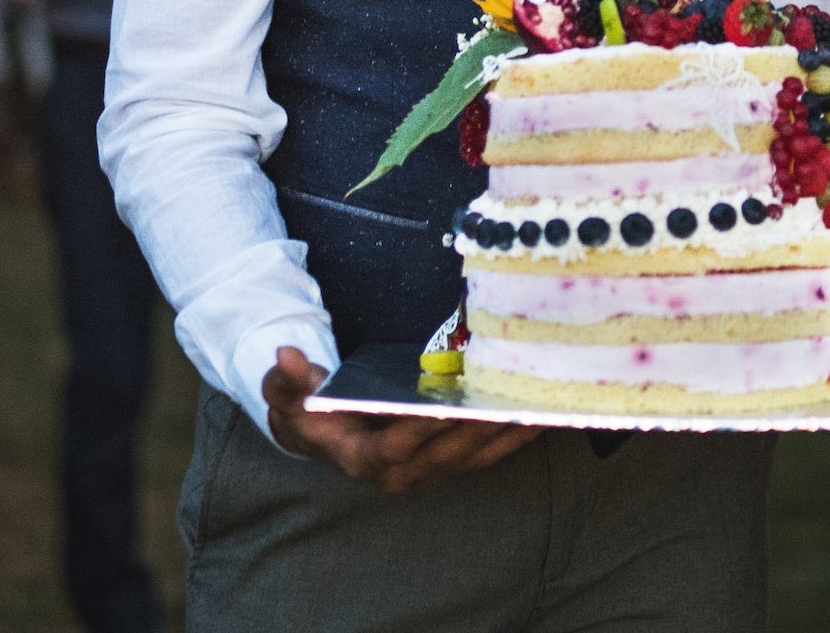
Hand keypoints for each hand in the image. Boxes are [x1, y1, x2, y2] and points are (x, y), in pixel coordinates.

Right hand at [262, 348, 538, 492]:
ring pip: (475, 455)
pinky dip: (514, 437)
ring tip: (543, 402)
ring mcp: (427, 470)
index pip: (399, 444)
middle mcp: (400, 473)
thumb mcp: (286, 395)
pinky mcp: (447, 462)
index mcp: (363, 459)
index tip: (453, 404)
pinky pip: (486, 454)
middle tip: (514, 394)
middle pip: (449, 450)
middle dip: (483, 424)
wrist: (321, 433)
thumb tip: (286, 355)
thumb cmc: (307, 410)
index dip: (425, 427)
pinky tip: (542, 414)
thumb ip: (286, 379)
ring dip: (509, 432)